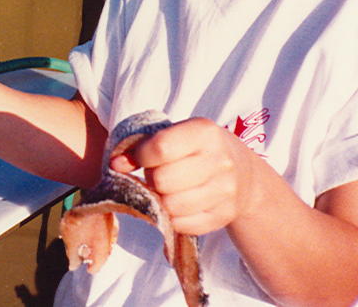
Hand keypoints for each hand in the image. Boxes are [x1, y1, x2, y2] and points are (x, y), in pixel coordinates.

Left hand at [110, 117, 262, 235]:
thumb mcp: (174, 136)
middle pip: (162, 180)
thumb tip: (115, 164)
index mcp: (204, 132)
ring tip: (167, 190)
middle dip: (152, 179)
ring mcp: (225, 190)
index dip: (141, 156)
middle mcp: (220, 160)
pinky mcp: (224, 216)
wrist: (242, 172)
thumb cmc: (195, 150)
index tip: (140, 158)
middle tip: (158, 175)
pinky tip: (178, 205)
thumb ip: (142, 146)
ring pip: (171, 206)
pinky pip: (183, 225)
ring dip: (161, 200)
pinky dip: (173, 218)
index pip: (160, 148)